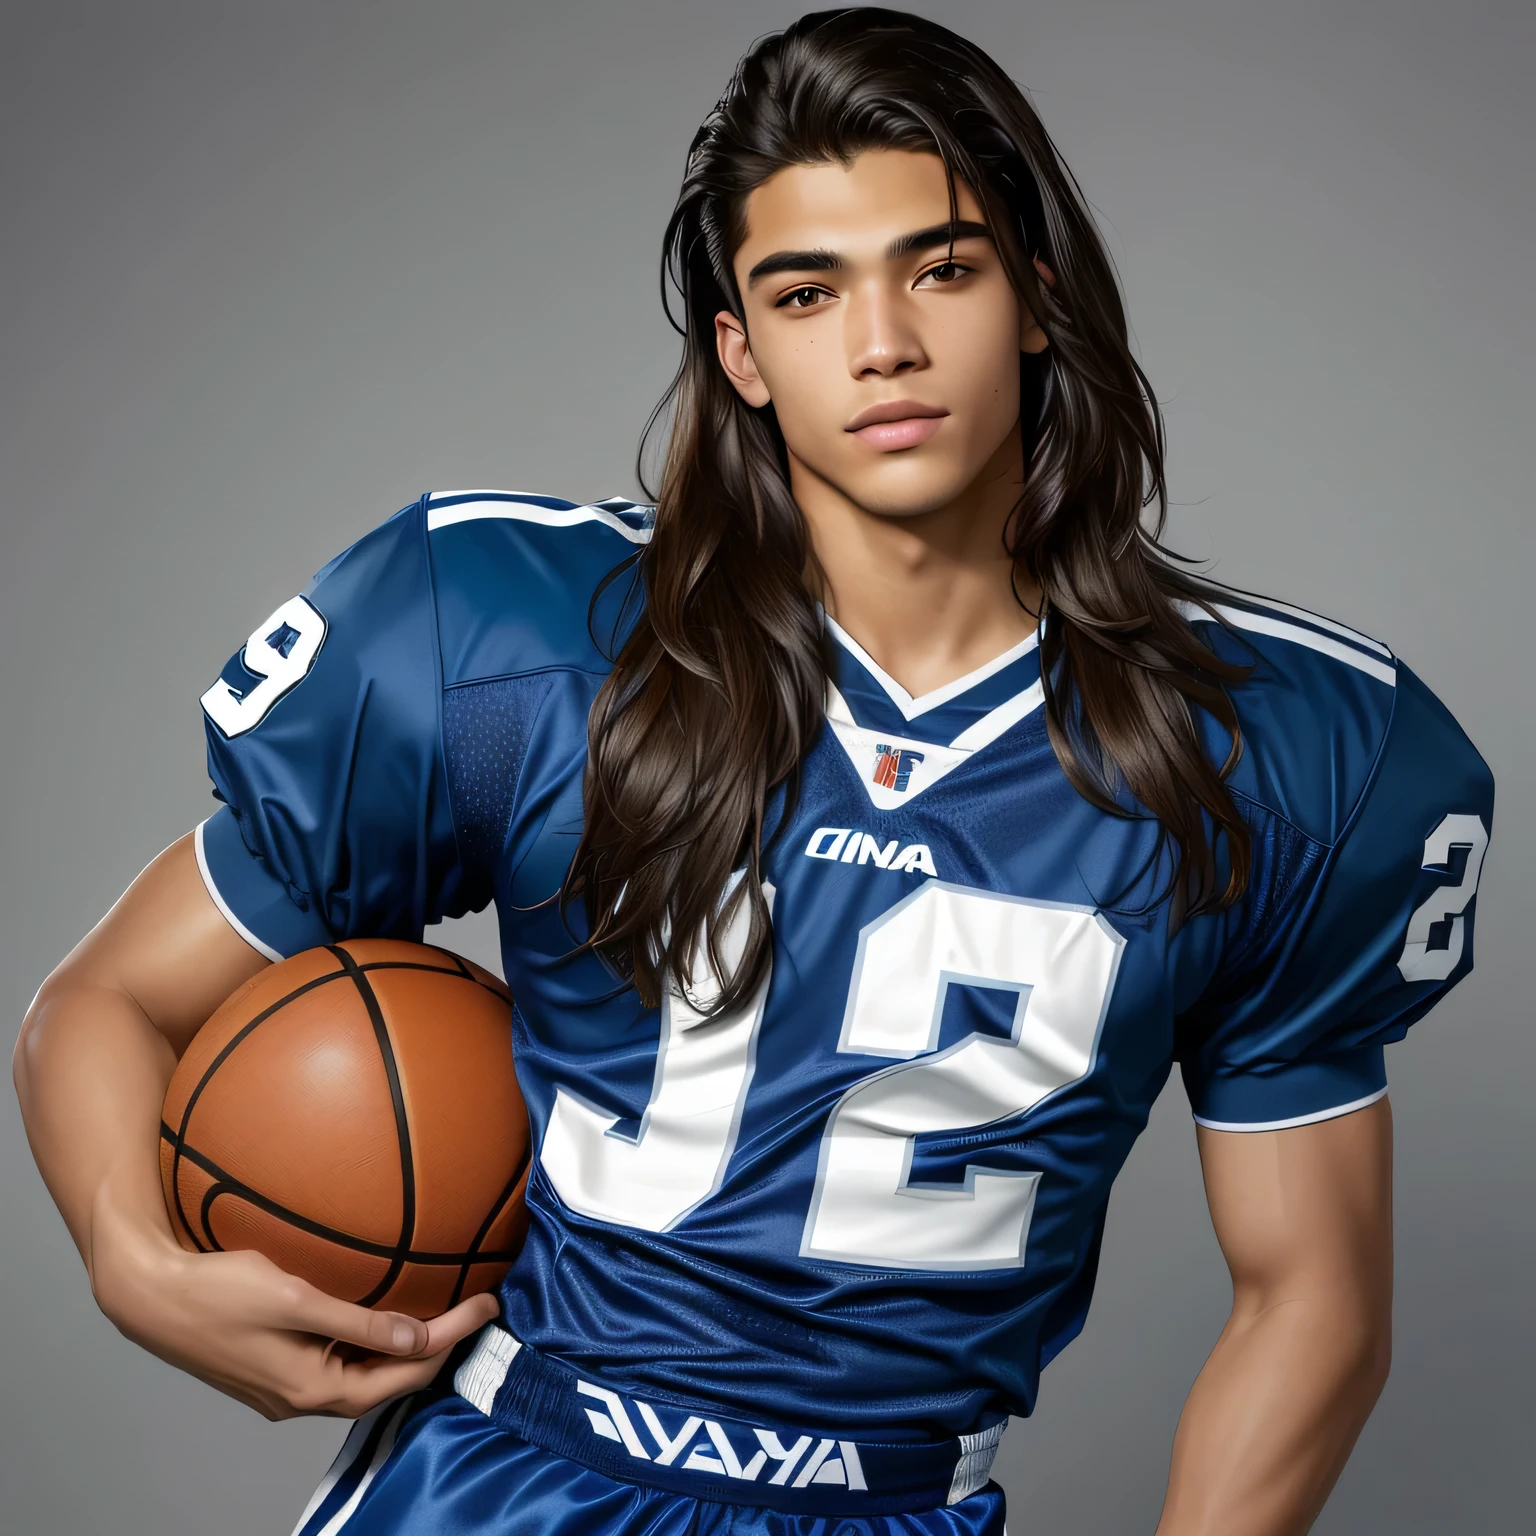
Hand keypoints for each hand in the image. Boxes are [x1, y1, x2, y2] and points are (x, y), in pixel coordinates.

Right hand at [95, 1218, 499, 1420]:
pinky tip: (386, 1311)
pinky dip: (373, 1339)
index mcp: (313, 1389)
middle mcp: (304, 1396)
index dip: (454, 1337)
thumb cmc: (218, 1292)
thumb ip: (359, 1323)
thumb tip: (418, 1339)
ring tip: (445, 1309)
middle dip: (439, 1346)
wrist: (152, 1296)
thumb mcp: (295, 1300)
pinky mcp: (278, 1367)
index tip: (489, 1303)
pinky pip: (341, 1359)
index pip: (406, 1371)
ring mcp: (289, 1386)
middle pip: (391, 1381)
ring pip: (366, 1374)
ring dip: (407, 1345)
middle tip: (477, 1305)